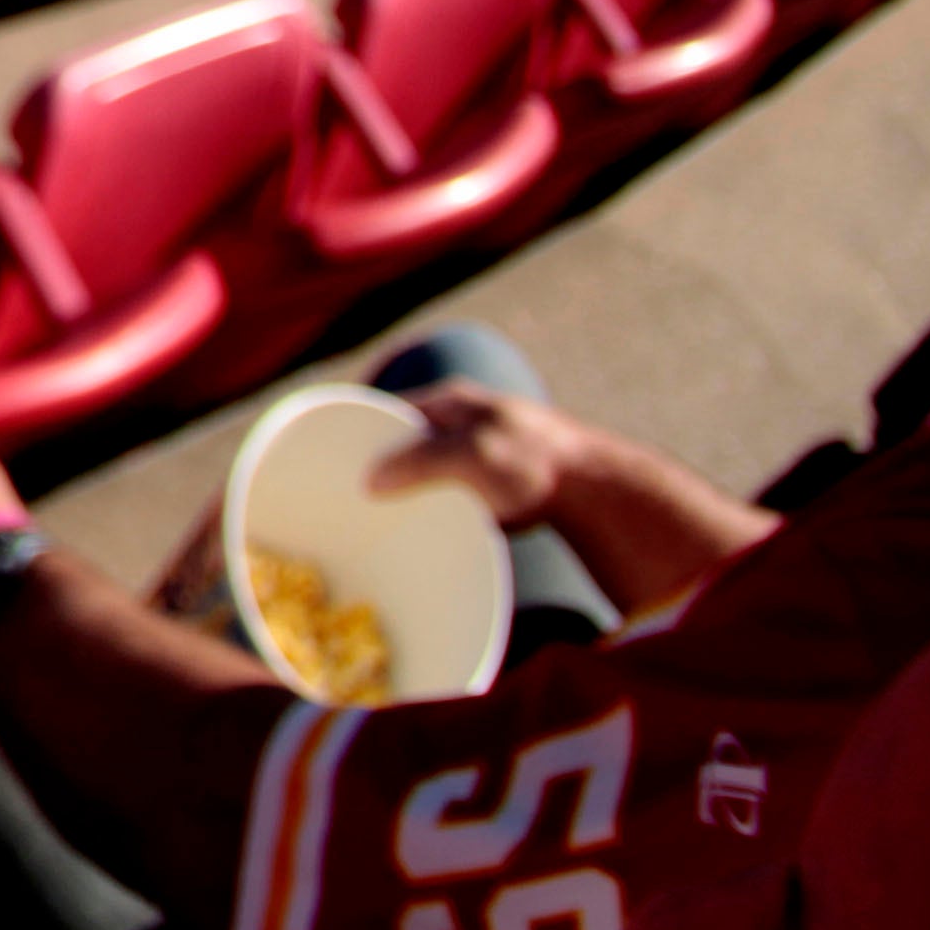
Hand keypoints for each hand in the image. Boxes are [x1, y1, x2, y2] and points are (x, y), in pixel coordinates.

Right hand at [366, 383, 587, 532]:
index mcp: (449, 401)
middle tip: (351, 492)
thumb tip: (370, 480)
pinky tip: (423, 527)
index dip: (357, 429)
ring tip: (379, 514)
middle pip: (403, 441)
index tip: (330, 456)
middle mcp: (460, 422)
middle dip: (379, 463)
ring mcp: (478, 454)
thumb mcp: (471, 455)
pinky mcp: (493, 487)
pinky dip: (432, 507)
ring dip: (408, 489)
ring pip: (425, 470)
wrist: (599, 492)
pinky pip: (448, 494)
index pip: (386, 408)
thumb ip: (419, 461)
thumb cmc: (536, 463)